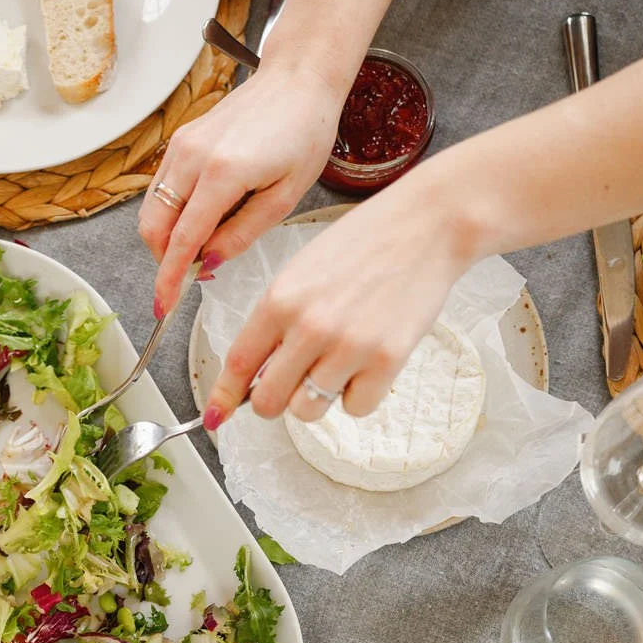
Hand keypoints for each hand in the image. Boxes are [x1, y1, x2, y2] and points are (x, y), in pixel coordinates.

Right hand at [137, 62, 345, 316]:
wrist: (298, 79)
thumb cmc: (303, 132)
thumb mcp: (285, 196)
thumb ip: (243, 233)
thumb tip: (209, 262)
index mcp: (223, 173)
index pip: (182, 240)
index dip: (170, 278)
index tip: (165, 304)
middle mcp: (192, 157)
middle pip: (153, 227)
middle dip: (164, 259)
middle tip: (193, 274)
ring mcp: (181, 145)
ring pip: (153, 209)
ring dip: (168, 237)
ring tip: (206, 243)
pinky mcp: (179, 139)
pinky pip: (162, 188)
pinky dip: (172, 213)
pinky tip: (202, 217)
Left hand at [203, 187, 477, 426]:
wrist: (426, 225)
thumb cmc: (363, 244)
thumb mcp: (302, 271)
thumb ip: (276, 319)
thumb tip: (256, 371)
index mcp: (280, 300)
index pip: (239, 363)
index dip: (224, 397)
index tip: (216, 417)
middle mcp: (309, 326)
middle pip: (269, 402)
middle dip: (275, 400)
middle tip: (292, 384)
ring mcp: (349, 346)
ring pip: (309, 410)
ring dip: (318, 396)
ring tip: (338, 364)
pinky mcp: (388, 360)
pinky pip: (356, 408)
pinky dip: (358, 395)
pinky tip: (367, 364)